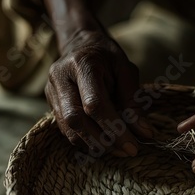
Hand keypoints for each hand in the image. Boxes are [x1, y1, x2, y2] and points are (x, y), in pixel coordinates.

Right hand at [45, 29, 152, 157]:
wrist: (80, 44)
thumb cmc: (107, 56)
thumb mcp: (126, 70)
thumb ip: (134, 101)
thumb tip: (145, 134)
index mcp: (82, 64)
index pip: (94, 104)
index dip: (114, 129)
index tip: (133, 146)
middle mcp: (60, 77)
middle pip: (76, 120)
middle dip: (103, 141)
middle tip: (126, 151)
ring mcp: (51, 91)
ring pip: (68, 129)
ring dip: (94, 144)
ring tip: (117, 149)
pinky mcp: (49, 102)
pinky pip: (65, 129)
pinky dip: (85, 140)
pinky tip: (103, 142)